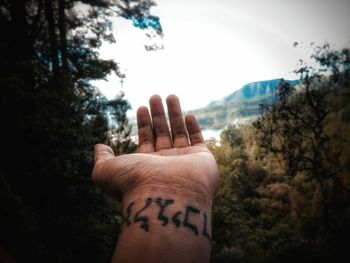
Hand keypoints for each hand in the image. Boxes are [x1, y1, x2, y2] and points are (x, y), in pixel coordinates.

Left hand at [92, 94, 218, 202]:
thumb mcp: (106, 171)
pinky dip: (194, 128)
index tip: (141, 107)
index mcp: (146, 166)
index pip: (145, 139)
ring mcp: (184, 161)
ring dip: (175, 114)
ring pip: (179, 132)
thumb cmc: (135, 183)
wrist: (166, 195)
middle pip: (162, 133)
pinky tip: (189, 115)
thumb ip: (102, 158)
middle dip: (158, 114)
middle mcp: (165, 163)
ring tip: (171, 95)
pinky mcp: (202, 159)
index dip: (143, 123)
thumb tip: (98, 146)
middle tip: (154, 96)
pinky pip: (198, 140)